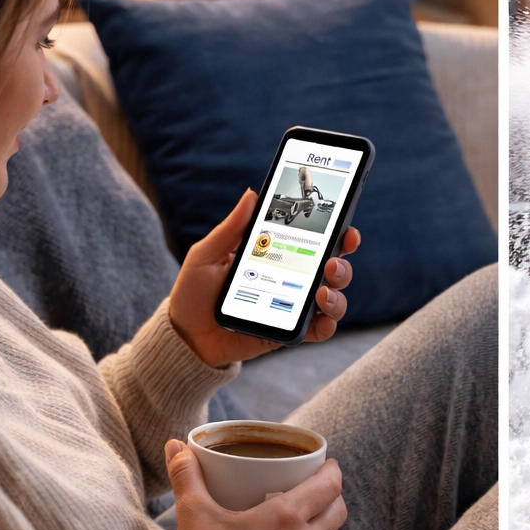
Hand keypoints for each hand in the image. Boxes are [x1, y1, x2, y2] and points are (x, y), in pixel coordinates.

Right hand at [165, 440, 345, 529]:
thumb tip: (176, 445)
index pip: (329, 486)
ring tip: (313, 514)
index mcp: (287, 517)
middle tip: (316, 484)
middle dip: (333, 493)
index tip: (324, 462)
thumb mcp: (194, 513)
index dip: (332, 470)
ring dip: (330, 522)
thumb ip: (186, 476)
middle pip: (338, 509)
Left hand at [168, 186, 361, 366]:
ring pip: (333, 298)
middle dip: (343, 264)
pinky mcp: (289, 332)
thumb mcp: (207, 254)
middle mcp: (292, 279)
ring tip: (322, 293)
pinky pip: (319, 330)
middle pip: (333, 268)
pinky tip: (320, 318)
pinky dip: (327, 324)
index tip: (345, 227)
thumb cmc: (194, 292)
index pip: (316, 241)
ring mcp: (293, 306)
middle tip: (332, 263)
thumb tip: (252, 194)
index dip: (338, 234)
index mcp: (277, 255)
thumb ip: (231, 228)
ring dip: (337, 294)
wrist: (184, 334)